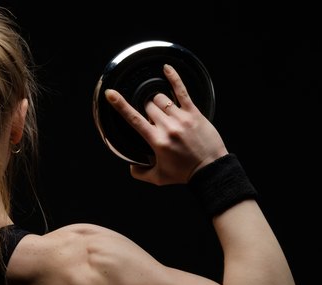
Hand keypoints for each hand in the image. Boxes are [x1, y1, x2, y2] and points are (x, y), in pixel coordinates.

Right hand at [105, 64, 227, 184]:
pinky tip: (167, 68)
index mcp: (156, 141)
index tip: (110, 94)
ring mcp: (182, 118)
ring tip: (161, 110)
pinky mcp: (194, 113)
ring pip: (161, 99)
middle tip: (152, 120)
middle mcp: (168, 127)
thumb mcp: (158, 178)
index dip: (120, 105)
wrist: (211, 170)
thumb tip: (131, 165)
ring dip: (156, 101)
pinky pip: (182, 91)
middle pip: (148, 106)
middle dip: (145, 109)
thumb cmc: (184, 174)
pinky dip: (174, 78)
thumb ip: (140, 173)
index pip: (134, 119)